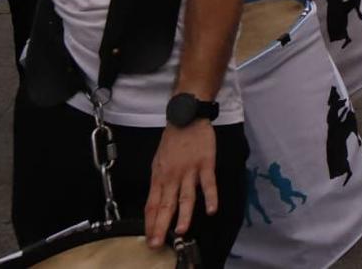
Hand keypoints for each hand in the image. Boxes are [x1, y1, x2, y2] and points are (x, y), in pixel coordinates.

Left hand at [144, 119, 218, 248]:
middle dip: (160, 226)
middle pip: (165, 205)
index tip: (149, 238)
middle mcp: (172, 176)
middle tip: (157, 243)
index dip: (150, 222)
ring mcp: (189, 170)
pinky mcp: (205, 163)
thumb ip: (159, 183)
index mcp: (159, 176)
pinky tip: (211, 209)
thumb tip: (157, 203)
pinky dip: (210, 197)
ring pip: (185, 197)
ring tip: (181, 231)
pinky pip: (208, 183)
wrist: (186, 117)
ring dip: (183, 215)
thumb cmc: (173, 140)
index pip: (152, 204)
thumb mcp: (159, 162)